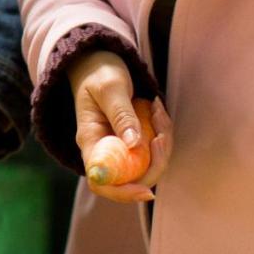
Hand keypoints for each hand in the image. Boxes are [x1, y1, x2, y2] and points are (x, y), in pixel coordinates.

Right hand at [67, 50, 172, 204]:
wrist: (97, 61)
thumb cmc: (99, 71)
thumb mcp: (110, 87)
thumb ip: (122, 115)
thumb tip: (134, 145)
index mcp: (90, 141)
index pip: (102, 182)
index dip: (123, 192)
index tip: (147, 191)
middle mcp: (104, 150)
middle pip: (132, 178)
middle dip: (155, 162)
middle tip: (163, 134)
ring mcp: (120, 146)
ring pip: (148, 162)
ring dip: (161, 140)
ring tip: (158, 110)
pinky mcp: (133, 139)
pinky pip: (154, 147)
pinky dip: (162, 131)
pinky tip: (157, 109)